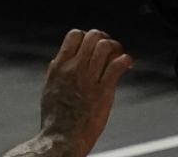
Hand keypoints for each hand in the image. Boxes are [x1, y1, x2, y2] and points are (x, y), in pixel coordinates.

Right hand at [38, 29, 131, 156]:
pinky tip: (128, 65)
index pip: (74, 35)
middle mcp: (74, 70)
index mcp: (59, 68)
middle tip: (109, 50)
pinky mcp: (103, 92)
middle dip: (104, 38)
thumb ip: (55, 73)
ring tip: (118, 57)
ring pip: (105, 46)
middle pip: (93, 36)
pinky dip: (126, 60)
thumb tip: (57, 58)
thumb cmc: (55, 120)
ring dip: (116, 48)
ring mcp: (88, 80)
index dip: (86, 36)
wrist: (61, 142)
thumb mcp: (49, 91)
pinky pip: (118, 65)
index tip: (92, 46)